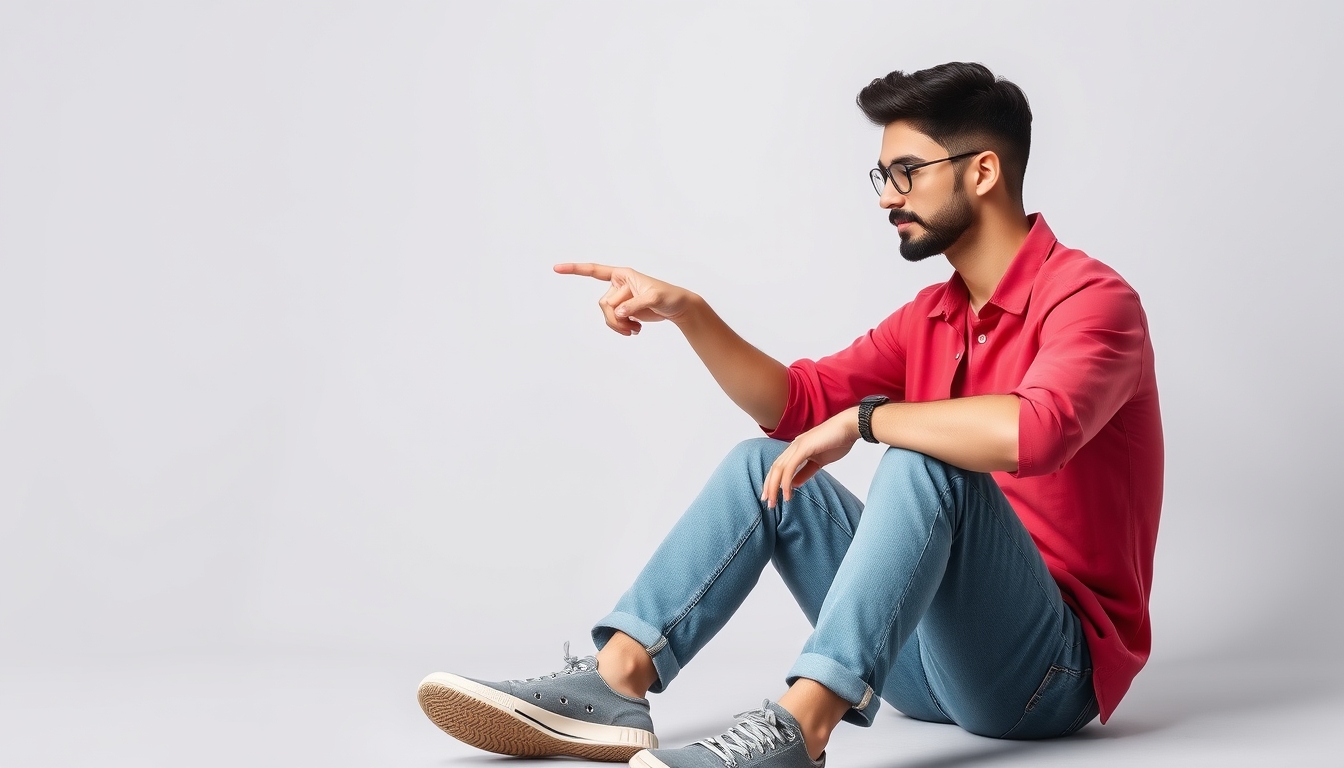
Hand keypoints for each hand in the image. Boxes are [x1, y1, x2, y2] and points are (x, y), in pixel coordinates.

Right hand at [554, 263, 696, 335]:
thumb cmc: (669, 296)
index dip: (575, 270)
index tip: (556, 268)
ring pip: (607, 315)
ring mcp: (620, 298)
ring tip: (635, 331)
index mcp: (622, 274)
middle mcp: (618, 284)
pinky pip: (614, 322)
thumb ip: (634, 305)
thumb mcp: (654, 299)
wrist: (678, 308)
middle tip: (631, 328)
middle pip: (604, 304)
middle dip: (615, 319)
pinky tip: (636, 330)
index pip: (594, 271)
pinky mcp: (624, 310)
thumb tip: (618, 313)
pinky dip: (622, 328)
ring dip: (619, 326)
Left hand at [762, 407, 860, 508]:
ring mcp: (797, 446)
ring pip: (779, 469)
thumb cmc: (838, 442)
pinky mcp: (803, 447)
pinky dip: (786, 481)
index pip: (779, 467)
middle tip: (769, 503)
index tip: (771, 496)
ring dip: (774, 487)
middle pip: (775, 469)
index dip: (772, 482)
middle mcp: (793, 447)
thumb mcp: (819, 461)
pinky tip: (787, 493)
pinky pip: (790, 467)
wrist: (849, 427)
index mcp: (796, 449)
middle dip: (769, 487)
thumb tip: (793, 484)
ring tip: (774, 502)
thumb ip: (806, 472)